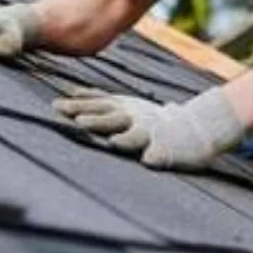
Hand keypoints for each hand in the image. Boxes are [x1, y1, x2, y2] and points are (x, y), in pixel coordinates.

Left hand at [52, 87, 244, 169]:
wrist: (195, 126)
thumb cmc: (152, 120)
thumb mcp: (126, 104)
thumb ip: (101, 101)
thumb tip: (69, 92)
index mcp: (124, 108)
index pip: (98, 104)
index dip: (78, 105)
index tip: (57, 106)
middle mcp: (136, 118)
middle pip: (112, 118)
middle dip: (94, 119)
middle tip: (76, 121)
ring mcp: (153, 134)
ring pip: (137, 136)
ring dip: (125, 139)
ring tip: (114, 143)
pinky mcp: (168, 151)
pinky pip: (161, 154)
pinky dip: (155, 156)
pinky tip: (149, 160)